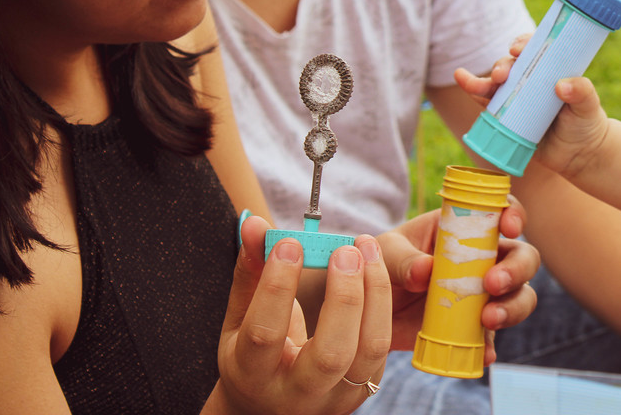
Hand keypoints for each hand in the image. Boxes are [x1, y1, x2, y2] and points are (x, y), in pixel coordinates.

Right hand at [208, 215, 391, 414]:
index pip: (266, 334)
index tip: (291, 244)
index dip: (278, 286)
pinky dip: (382, 302)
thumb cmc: (251, 353)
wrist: (270, 407)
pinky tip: (373, 268)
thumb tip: (256, 224)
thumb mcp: (239, 319)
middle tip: (345, 250)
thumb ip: (250, 272)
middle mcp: (298, 395)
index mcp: (254, 376)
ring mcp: (336, 398)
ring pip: (369, 349)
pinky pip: (382, 345)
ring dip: (375, 293)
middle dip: (343, 296)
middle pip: (331, 353)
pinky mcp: (364, 390)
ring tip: (366, 248)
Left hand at [378, 200, 538, 363]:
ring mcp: (483, 294)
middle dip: (516, 270)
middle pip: (522, 258)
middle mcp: (482, 258)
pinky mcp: (474, 327)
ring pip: (519, 297)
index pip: (500, 213)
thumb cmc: (379, 266)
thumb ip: (403, 259)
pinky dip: (490, 346)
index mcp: (463, 228)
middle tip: (492, 284)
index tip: (509, 228)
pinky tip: (482, 353)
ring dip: (513, 308)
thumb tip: (425, 271)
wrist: (366, 310)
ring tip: (487, 320)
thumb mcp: (386, 254)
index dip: (513, 215)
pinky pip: (492, 338)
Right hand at [455, 33, 612, 179]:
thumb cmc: (587, 123)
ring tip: (466, 80)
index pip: (534, 49)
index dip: (523, 44)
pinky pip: (487, 103)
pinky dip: (473, 92)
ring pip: (494, 83)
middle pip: (510, 66)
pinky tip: (462, 81)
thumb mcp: (589, 106)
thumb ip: (582, 92)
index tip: (518, 49)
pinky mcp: (507, 117)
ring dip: (480, 80)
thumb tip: (562, 85)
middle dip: (501, 66)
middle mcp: (530, 79)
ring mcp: (517, 98)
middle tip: (502, 75)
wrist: (580, 156)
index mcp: (549, 69)